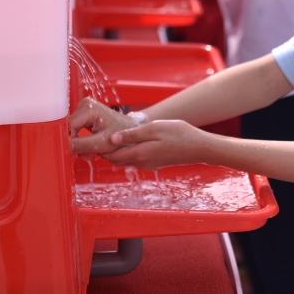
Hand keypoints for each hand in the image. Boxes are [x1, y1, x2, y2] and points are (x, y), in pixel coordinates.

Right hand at [70, 97, 142, 154]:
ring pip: (71, 130)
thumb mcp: (102, 144)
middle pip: (69, 128)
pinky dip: (81, 141)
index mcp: (89, 108)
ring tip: (89, 152)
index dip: (69, 141)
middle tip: (85, 155)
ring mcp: (85, 108)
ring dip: (78, 144)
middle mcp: (85, 105)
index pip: (69, 126)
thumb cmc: (121, 135)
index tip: (75, 154)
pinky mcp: (85, 114)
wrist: (132, 130)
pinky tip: (89, 147)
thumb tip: (65, 146)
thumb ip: (82, 145)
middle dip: (75, 144)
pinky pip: (75, 129)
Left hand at [96, 119, 211, 168]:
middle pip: (116, 159)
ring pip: (125, 159)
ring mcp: (148, 164)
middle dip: (106, 150)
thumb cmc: (179, 134)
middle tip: (98, 135)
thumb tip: (112, 139)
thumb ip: (132, 135)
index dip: (100, 147)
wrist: (199, 147)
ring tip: (113, 136)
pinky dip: (129, 151)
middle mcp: (142, 162)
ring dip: (118, 150)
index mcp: (140, 154)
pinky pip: (136, 158)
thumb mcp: (155, 128)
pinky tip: (131, 140)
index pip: (111, 155)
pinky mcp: (155, 162)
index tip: (93, 136)